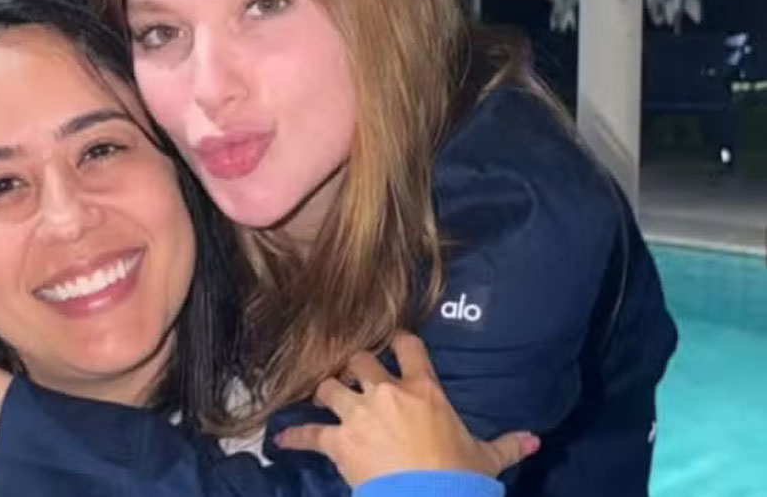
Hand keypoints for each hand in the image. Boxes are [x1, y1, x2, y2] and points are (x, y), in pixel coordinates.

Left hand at [274, 333, 538, 486]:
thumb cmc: (460, 477)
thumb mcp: (487, 458)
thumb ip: (509, 444)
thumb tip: (535, 440)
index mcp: (425, 390)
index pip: (409, 347)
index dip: (398, 339)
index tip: (393, 339)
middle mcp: (388, 392)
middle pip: (360, 360)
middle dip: (355, 366)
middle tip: (354, 376)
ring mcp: (359, 413)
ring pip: (331, 386)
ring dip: (326, 392)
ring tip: (324, 399)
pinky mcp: (338, 441)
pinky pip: (309, 434)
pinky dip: (295, 437)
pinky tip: (281, 441)